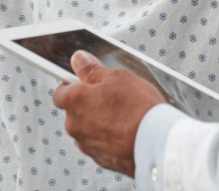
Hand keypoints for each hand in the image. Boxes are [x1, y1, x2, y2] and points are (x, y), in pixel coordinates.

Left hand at [53, 50, 166, 177]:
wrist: (157, 143)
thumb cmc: (138, 108)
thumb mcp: (118, 77)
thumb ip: (93, 70)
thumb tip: (79, 60)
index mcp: (74, 101)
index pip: (61, 92)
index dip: (74, 86)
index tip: (86, 83)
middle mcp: (74, 125)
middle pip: (75, 112)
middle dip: (90, 105)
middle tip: (113, 98)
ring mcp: (86, 144)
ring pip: (88, 129)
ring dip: (100, 122)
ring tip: (124, 116)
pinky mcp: (100, 159)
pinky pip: (100, 144)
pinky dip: (109, 138)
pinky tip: (127, 131)